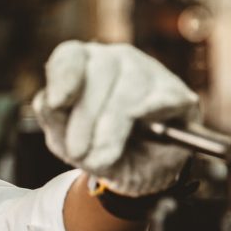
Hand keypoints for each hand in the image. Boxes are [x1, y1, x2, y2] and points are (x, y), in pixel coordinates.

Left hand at [32, 41, 199, 196]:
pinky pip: (165, 98)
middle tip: (79, 154)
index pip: (70, 56)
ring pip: (131, 86)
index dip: (64, 76)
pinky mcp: (177, 92)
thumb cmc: (97, 149)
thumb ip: (53, 118)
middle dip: (87, 117)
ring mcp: (148, 71)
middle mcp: (114, 60)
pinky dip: (154, 113)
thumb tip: (54, 100)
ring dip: (113, 127)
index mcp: (82, 66)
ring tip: (104, 158)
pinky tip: (149, 127)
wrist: (141, 174)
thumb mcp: (66, 141)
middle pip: (100, 71)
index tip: (59, 102)